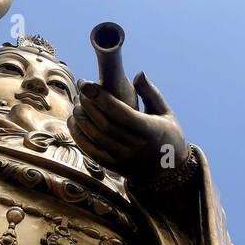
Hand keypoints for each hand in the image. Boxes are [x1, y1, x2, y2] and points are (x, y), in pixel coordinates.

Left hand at [68, 72, 191, 198]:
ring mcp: (122, 159)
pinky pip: (91, 151)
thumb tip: (138, 73)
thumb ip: (151, 93)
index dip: (99, 97)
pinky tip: (74, 121)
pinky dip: (79, 135)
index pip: (119, 112)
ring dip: (81, 118)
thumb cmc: (168, 136)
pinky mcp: (113, 167)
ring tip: (77, 103)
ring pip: (95, 137)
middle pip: (103, 123)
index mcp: (148, 130)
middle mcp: (134, 146)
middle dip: (87, 104)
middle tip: (81, 90)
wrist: (169, 171)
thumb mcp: (166, 113)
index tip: (86, 83)